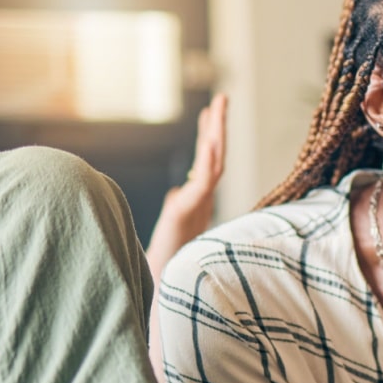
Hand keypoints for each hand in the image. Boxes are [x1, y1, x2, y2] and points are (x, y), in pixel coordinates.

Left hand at [145, 94, 227, 280]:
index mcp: (196, 200)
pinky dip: (208, 161)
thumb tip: (179, 191)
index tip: (209, 112)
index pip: (207, 163)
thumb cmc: (166, 262)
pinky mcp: (189, 213)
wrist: (161, 285)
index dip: (210, 137)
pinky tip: (209, 142)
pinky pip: (204, 182)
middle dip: (217, 127)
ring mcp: (196, 205)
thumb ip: (179, 206)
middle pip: (214, 156)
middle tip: (222, 97)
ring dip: (215, 134)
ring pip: (212, 164)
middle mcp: (199, 200)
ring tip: (218, 106)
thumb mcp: (170, 227)